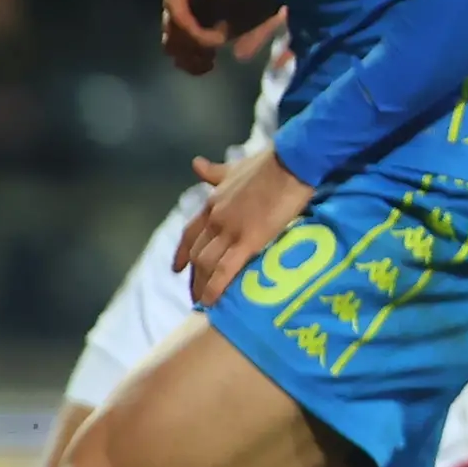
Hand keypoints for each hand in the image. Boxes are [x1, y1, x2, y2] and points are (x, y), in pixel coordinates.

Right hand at [160, 0, 280, 74]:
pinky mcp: (190, 32)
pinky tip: (208, 65)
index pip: (176, 14)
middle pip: (172, 33)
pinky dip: (191, 61)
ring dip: (189, 57)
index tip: (218, 41)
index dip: (192, 31)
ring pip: (173, 45)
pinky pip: (181, 52)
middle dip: (192, 48)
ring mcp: (180, 19)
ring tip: (210, 62)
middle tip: (214, 55)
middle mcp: (176, 5)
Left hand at [176, 143, 316, 304]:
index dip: (182, 253)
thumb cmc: (269, 163)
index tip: (177, 268)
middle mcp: (215, 219)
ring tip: (203, 303)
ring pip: (207, 264)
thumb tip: (195, 164)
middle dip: (193, 276)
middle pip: (197, 254)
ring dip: (201, 285)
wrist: (290, 162)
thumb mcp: (235, 167)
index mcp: (213, 203)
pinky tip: (212, 303)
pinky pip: (225, 269)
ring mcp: (230, 230)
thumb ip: (215, 172)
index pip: (190, 233)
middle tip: (194, 295)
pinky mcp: (248, 240)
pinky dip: (215, 288)